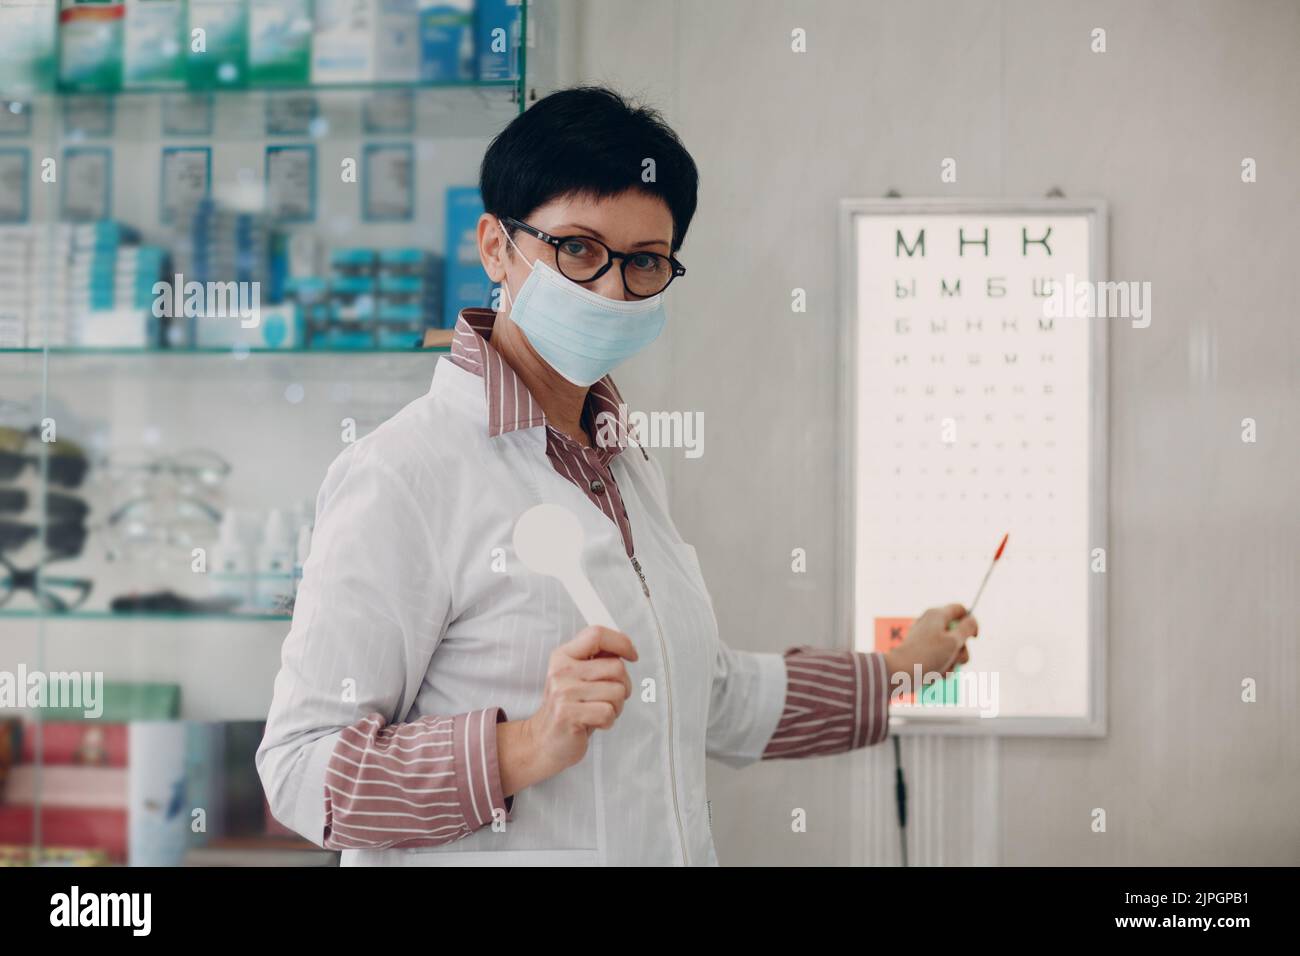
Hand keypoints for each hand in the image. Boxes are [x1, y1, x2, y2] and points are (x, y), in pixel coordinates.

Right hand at [498, 626, 637, 795]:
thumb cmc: (568, 709)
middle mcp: (562, 671)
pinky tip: (593, 723)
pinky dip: (608, 721)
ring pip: (617, 691)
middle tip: (609, 698)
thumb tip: (623, 649)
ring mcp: (563, 692)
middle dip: (623, 686)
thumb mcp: (578, 678)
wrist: (543, 742)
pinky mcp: (568, 714)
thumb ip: (597, 661)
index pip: (597, 634)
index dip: (621, 642)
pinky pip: (608, 712)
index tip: (632, 655)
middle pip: (616, 667)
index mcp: (564, 656)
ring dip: (616, 707)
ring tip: (598, 712)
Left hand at [883, 604, 977, 688]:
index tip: (973, 638)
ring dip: (952, 663)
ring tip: (942, 668)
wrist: (900, 673)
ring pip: (951, 651)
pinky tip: (935, 674)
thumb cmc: (928, 655)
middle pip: (958, 634)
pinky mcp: (923, 653)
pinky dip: (942, 668)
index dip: (971, 622)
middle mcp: (931, 624)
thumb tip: (972, 620)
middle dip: (961, 650)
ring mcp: (927, 639)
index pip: (961, 610)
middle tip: (954, 657)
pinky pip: (941, 660)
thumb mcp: (953, 641)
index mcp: (937, 615)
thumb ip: (967, 628)